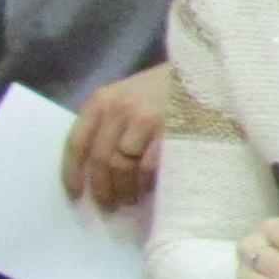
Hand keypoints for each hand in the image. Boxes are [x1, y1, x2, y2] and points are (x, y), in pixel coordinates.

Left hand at [60, 66, 172, 210]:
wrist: (206, 72)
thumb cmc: (165, 88)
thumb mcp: (128, 96)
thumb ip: (111, 123)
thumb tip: (98, 167)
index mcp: (101, 101)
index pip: (76, 143)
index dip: (72, 173)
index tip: (76, 195)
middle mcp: (119, 109)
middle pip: (100, 160)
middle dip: (102, 188)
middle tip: (108, 206)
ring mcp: (145, 119)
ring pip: (123, 167)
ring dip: (124, 190)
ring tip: (130, 201)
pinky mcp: (170, 130)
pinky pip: (150, 167)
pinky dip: (147, 183)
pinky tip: (150, 189)